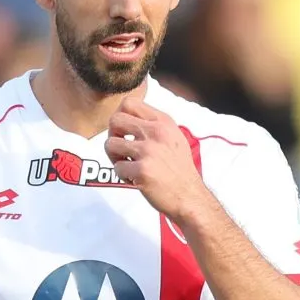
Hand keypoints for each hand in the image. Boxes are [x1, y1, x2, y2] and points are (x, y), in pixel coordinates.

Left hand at [104, 97, 209, 219]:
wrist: (190, 197)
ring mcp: (149, 151)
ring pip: (110, 144)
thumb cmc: (178, 169)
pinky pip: (117, 167)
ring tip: (128, 165)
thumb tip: (126, 114)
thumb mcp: (173, 137)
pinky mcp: (142, 170)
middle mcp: (156, 132)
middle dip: (112, 135)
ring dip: (114, 157)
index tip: (125, 132)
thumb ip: (153, 124)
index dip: (120, 117)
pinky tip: (136, 179)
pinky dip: (123, 176)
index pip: (129, 103)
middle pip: (114, 120)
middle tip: (122, 150)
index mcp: (163, 122)